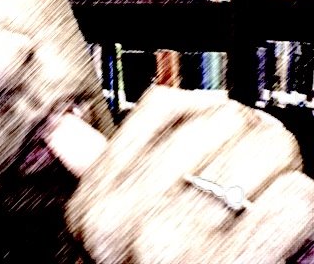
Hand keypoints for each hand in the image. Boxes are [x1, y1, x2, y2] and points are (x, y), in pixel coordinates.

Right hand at [49, 86, 313, 263]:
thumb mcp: (109, 235)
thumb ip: (93, 176)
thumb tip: (62, 132)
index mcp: (95, 202)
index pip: (161, 108)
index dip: (205, 108)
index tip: (220, 119)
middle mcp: (124, 220)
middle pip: (218, 120)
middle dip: (250, 137)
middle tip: (255, 164)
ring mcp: (172, 244)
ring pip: (260, 150)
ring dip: (281, 169)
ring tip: (268, 191)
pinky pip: (290, 197)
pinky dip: (299, 205)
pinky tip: (282, 222)